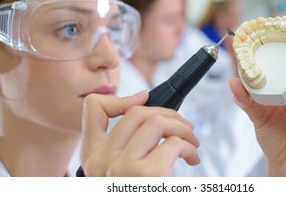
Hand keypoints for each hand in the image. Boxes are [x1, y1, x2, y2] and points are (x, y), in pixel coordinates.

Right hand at [80, 90, 199, 175]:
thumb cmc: (138, 191)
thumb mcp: (118, 174)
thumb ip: (124, 148)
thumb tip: (149, 113)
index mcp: (92, 158)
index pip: (93, 110)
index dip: (121, 97)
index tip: (145, 97)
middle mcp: (101, 161)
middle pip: (137, 112)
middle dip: (168, 113)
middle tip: (185, 125)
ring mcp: (122, 167)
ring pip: (156, 121)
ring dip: (182, 127)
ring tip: (192, 141)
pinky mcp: (147, 175)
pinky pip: (174, 143)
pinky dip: (190, 146)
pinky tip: (192, 158)